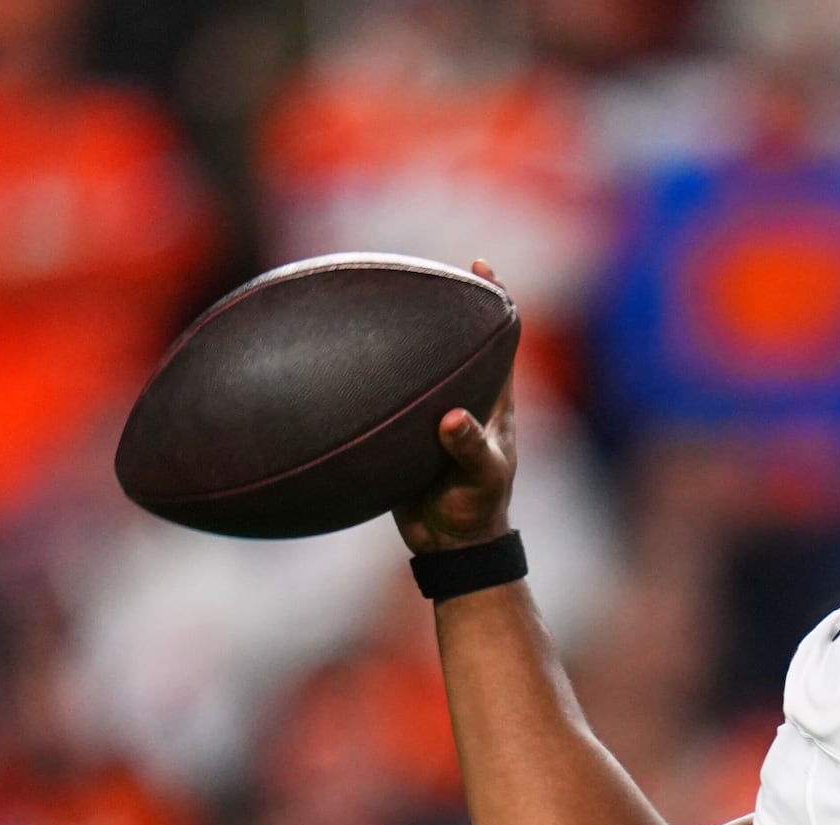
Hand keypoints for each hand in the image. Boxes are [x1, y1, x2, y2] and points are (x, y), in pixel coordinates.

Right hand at [396, 260, 517, 554]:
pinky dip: (369, 373)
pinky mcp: (403, 430)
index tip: (480, 265)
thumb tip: (452, 419)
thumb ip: (470, 450)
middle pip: (455, 339)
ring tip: (370, 298)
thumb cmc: (476, 510)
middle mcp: (464, 396)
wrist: (449, 545)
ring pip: (418, 362)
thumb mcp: (480, 480)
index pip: (501, 338)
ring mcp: (432, 411)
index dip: (495, 299)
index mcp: (492, 399)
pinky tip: (338, 356)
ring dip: (400, 335)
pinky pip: (387, 392)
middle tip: (415, 268)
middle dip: (441, 303)